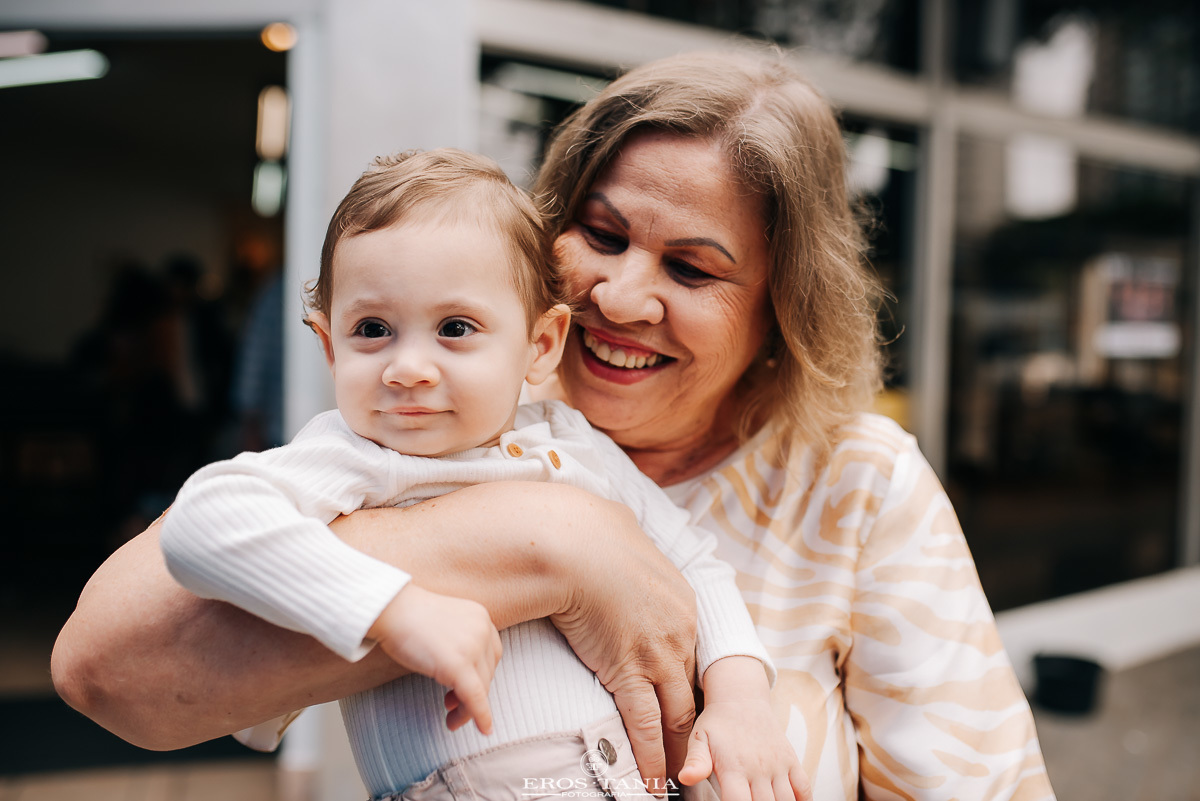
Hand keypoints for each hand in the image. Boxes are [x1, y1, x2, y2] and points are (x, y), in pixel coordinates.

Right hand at [367, 584, 502, 734]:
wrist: (390, 609)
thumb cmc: (407, 616)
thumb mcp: (444, 624)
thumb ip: (459, 641)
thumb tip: (460, 674)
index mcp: (480, 617)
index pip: (491, 654)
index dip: (481, 675)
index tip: (467, 688)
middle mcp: (482, 629)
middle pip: (487, 672)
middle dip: (474, 693)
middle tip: (453, 707)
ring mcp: (472, 647)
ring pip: (482, 687)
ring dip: (470, 707)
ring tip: (452, 717)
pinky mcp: (458, 665)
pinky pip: (476, 697)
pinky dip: (480, 715)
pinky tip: (483, 729)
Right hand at [547, 498, 697, 795]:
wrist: (576, 543)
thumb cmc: (592, 536)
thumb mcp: (630, 546)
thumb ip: (632, 564)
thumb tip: (618, 548)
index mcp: (683, 606)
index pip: (690, 662)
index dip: (688, 692)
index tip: (688, 715)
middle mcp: (681, 634)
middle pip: (692, 695)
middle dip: (696, 732)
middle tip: (699, 761)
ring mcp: (658, 655)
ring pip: (677, 718)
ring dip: (679, 753)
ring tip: (682, 781)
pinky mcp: (629, 670)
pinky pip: (645, 724)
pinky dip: (651, 756)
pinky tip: (652, 780)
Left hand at [679, 657, 811, 800]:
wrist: (741, 698)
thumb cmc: (717, 723)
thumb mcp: (699, 739)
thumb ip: (695, 761)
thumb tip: (685, 777)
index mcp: (734, 767)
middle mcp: (758, 768)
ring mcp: (778, 765)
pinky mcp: (790, 760)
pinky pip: (803, 787)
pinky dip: (803, 800)